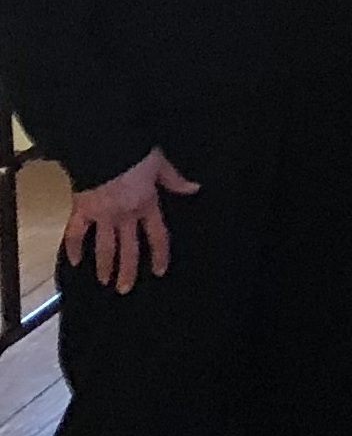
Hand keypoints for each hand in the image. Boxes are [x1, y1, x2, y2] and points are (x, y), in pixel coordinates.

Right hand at [61, 148, 198, 293]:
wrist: (104, 147)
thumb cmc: (134, 153)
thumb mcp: (160, 164)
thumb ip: (175, 180)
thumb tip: (195, 188)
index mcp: (146, 205)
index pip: (157, 236)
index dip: (159, 255)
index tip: (158, 271)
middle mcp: (125, 215)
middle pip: (128, 248)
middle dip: (127, 270)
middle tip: (125, 289)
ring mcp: (102, 215)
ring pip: (104, 246)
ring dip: (104, 266)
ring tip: (103, 282)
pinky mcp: (81, 209)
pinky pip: (75, 232)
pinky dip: (72, 246)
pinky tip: (73, 262)